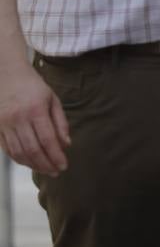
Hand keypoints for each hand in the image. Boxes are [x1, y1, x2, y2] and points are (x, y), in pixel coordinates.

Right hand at [0, 60, 70, 176]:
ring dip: (32, 165)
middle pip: (32, 149)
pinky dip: (19, 159)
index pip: (47, 139)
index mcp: (36, 110)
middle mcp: (18, 118)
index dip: (56, 156)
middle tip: (56, 172)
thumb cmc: (33, 86)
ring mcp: (4, 124)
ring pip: (18, 152)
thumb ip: (60, 122)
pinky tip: (30, 162)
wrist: (6, 74)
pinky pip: (8, 148)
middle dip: (45, 164)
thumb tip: (66, 144)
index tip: (64, 165)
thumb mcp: (52, 99)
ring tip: (45, 169)